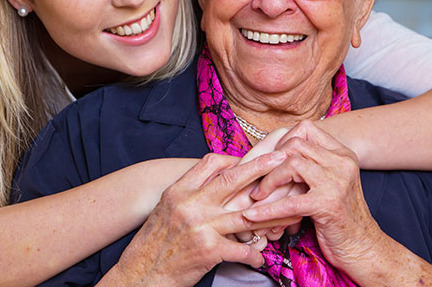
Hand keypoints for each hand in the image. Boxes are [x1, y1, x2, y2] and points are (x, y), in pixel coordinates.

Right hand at [110, 151, 285, 286]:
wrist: (141, 273)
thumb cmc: (154, 243)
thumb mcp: (166, 208)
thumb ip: (189, 194)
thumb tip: (214, 184)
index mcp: (179, 190)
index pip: (210, 162)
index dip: (233, 159)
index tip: (250, 158)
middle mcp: (190, 204)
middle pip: (233, 179)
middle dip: (260, 167)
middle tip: (282, 158)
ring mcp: (201, 226)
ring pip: (246, 215)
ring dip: (271, 215)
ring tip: (290, 212)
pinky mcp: (209, 250)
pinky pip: (242, 250)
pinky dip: (255, 254)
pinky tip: (261, 257)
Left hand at [241, 121, 385, 274]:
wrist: (364, 248)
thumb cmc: (340, 217)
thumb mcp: (330, 182)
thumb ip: (312, 164)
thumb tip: (274, 151)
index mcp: (342, 154)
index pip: (305, 129)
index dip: (281, 141)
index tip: (268, 159)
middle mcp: (342, 163)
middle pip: (295, 144)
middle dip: (270, 160)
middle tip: (257, 178)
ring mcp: (336, 182)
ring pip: (291, 163)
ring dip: (268, 181)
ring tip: (257, 195)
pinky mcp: (328, 205)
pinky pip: (289, 202)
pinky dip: (266, 209)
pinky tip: (252, 216)